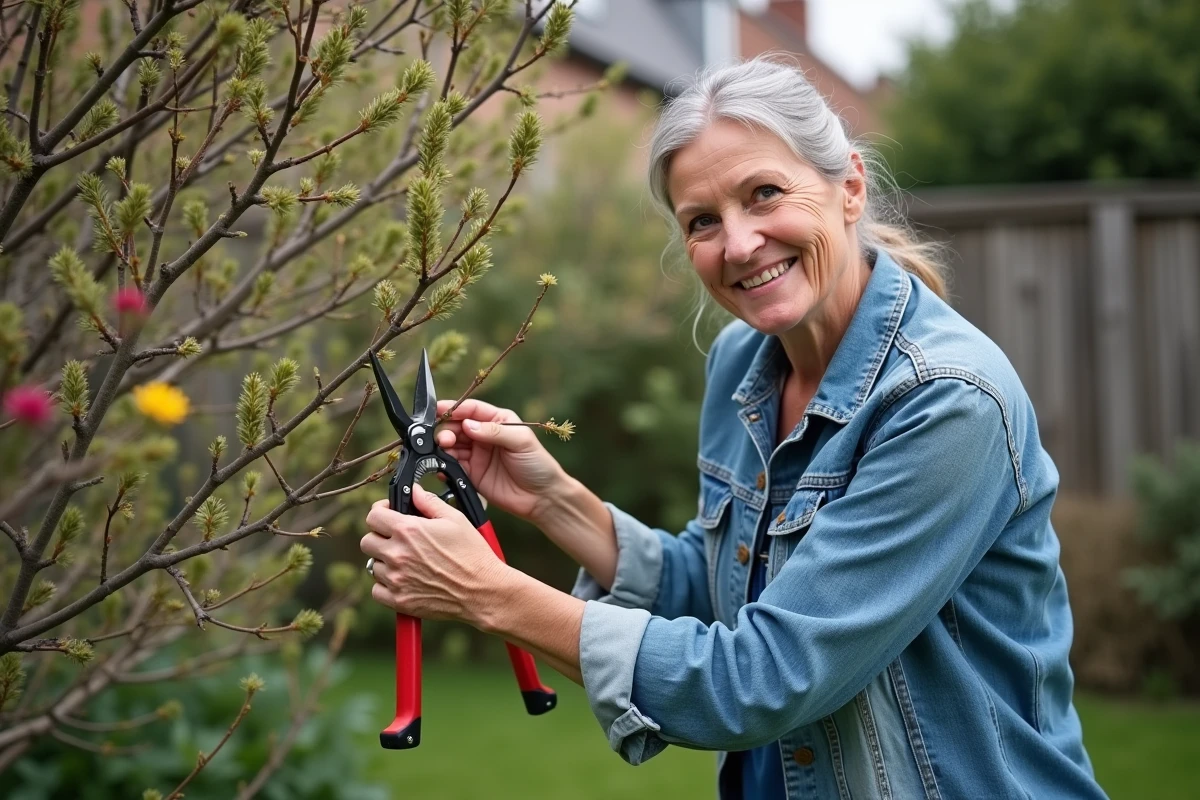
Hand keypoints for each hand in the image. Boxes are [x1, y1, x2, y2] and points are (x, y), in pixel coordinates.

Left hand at [360, 486, 508, 625]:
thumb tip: (414, 491)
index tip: (389, 515)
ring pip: (373, 566)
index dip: (380, 512)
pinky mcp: (399, 601)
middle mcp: (397, 554)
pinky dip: (386, 585)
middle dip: (380, 537)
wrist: (482, 591)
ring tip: (406, 561)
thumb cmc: (473, 554)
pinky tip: (403, 579)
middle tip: (397, 540)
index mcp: (408, 530)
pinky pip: (377, 590)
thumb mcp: (455, 519)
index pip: (373, 516)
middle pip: (367, 542)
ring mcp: (396, 579)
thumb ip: (429, 501)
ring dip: (385, 562)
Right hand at [433, 398, 566, 522]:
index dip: (454, 409)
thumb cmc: (538, 464)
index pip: (472, 410)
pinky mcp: (472, 474)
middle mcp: (484, 436)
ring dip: (443, 447)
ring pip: (451, 446)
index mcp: (497, 421)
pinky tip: (442, 466)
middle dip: (446, 429)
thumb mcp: (520, 441)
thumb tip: (468, 425)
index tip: (438, 410)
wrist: (542, 497)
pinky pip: (452, 466)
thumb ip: (494, 431)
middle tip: (444, 439)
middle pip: (457, 427)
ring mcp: (477, 455)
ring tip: (444, 450)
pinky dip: (443, 465)